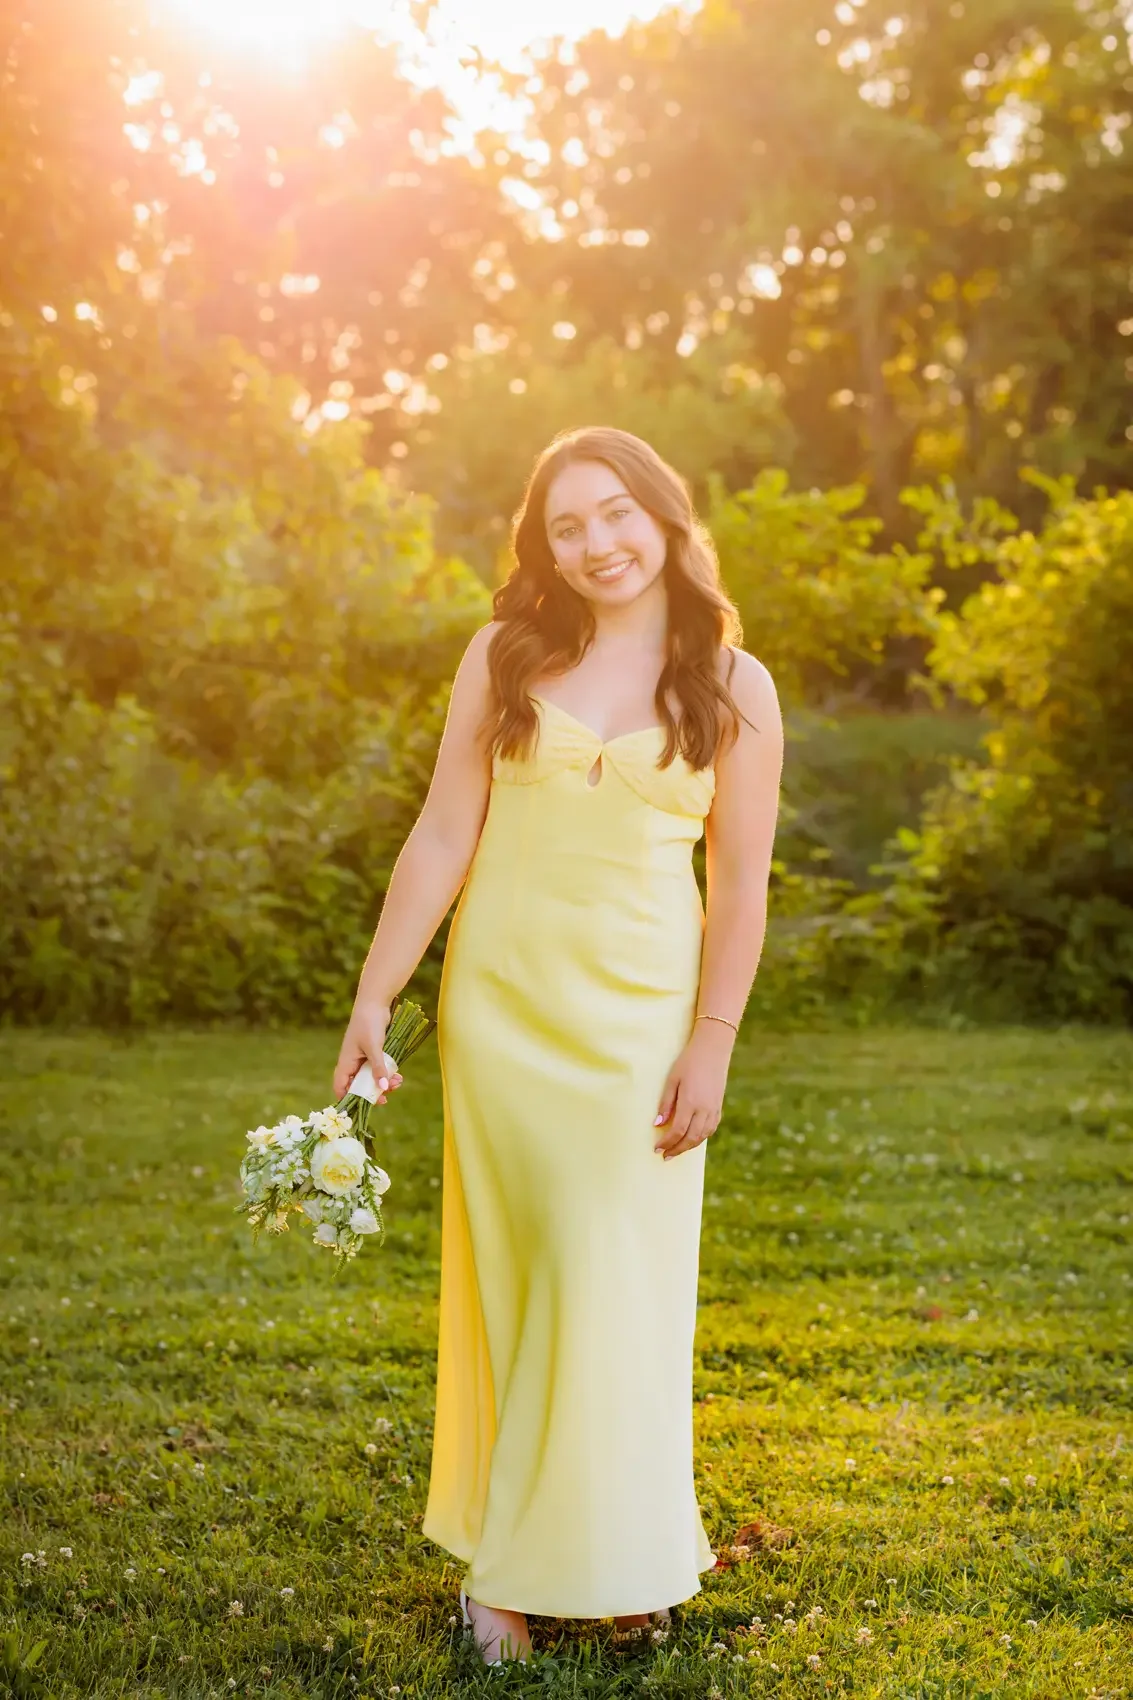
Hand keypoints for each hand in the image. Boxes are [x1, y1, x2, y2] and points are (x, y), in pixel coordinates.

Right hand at [333, 1002, 403, 1103]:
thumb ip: (378, 1068)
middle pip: (359, 1085)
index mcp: (346, 1062)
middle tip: (386, 1098)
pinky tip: (399, 1075)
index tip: (362, 1106)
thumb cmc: (369, 1023)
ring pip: (372, 1078)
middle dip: (372, 1092)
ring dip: (384, 1083)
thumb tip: (383, 1088)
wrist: (375, 1002)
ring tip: (398, 1082)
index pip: (341, 1086)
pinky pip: (380, 1068)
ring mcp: (364, 1057)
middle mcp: (353, 1062)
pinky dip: (388, 1073)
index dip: (348, 1099)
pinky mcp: (375, 1052)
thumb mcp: (374, 1048)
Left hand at [652, 1024, 730, 1159]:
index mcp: (690, 1102)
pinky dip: (700, 1138)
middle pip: (691, 1138)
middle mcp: (704, 1109)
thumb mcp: (672, 1080)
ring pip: (702, 1136)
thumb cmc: (688, 1062)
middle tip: (665, 1156)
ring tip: (676, 1150)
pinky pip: (711, 1129)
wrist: (712, 1050)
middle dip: (677, 1149)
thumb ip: (665, 1103)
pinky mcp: (719, 1107)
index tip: (657, 1148)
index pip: (678, 1130)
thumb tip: (657, 1124)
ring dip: (688, 1146)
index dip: (667, 1142)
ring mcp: (714, 1109)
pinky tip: (692, 1139)